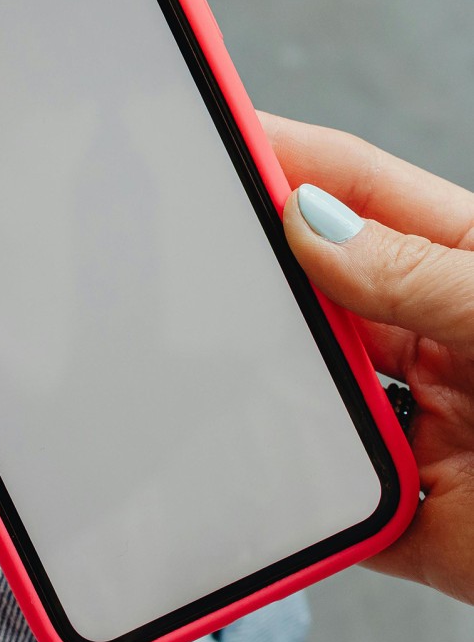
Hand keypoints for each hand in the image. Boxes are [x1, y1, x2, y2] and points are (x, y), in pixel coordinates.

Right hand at [258, 111, 473, 604]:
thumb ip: (420, 272)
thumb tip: (311, 224)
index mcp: (465, 272)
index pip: (359, 197)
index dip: (288, 158)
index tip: (220, 134)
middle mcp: (433, 341)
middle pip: (319, 290)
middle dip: (257, 267)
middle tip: (194, 243)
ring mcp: (412, 425)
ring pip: (307, 389)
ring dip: (269, 380)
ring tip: (227, 356)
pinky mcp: (399, 507)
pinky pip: (322, 492)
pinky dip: (287, 482)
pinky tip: (262, 457)